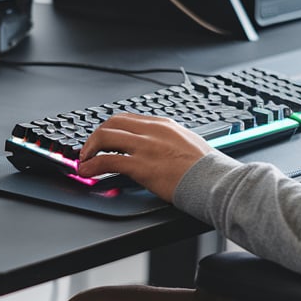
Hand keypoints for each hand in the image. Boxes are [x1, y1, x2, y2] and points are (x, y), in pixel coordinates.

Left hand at [76, 114, 214, 200]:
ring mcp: (146, 147)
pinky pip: (107, 161)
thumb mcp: (186, 143)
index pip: (127, 119)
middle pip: (112, 123)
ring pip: (105, 137)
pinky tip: (88, 171)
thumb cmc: (206, 168)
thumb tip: (155, 149)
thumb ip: (168, 141)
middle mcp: (152, 131)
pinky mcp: (141, 165)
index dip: (110, 128)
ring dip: (89, 149)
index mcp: (163, 125)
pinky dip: (92, 165)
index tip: (103, 139)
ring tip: (84, 161)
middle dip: (96, 136)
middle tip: (89, 150)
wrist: (216, 181)